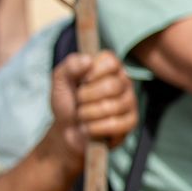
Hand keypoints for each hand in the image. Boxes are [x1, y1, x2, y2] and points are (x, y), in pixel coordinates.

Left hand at [48, 50, 138, 171]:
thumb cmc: (67, 102)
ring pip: (112, 107)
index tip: (81, 81)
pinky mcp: (131, 121)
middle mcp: (123, 81)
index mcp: (109, 67)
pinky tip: (91, 127)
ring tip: (83, 115)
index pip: (111, 62)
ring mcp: (130, 101)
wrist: (67, 130)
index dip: (93, 73)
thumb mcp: (60, 81)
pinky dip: (96, 128)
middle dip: (86, 97)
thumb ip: (70, 66)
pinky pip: (116, 124)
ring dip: (88, 114)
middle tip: (79, 101)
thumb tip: (87, 60)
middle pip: (112, 86)